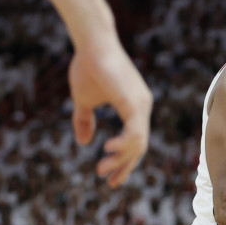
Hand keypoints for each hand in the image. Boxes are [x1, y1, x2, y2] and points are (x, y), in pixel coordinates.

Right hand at [68, 41, 152, 186]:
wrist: (91, 42)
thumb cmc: (88, 66)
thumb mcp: (83, 100)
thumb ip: (84, 121)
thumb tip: (83, 142)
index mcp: (134, 107)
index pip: (135, 140)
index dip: (125, 160)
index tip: (111, 176)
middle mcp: (142, 106)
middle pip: (139, 146)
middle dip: (124, 166)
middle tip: (110, 181)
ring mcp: (141, 104)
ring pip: (138, 142)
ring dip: (120, 159)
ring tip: (102, 169)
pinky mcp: (134, 102)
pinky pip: (134, 131)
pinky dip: (123, 144)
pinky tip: (108, 150)